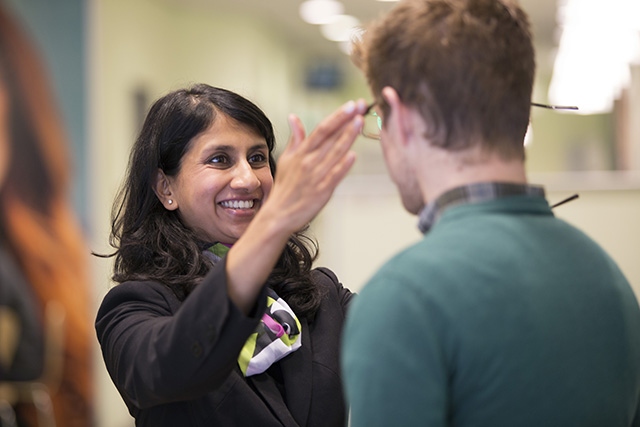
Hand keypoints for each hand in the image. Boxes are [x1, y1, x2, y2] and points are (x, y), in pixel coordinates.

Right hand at [261, 99, 366, 233]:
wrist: (279, 214)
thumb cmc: (284, 187)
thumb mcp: (286, 159)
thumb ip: (295, 139)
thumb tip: (293, 117)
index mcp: (301, 152)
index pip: (322, 129)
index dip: (337, 116)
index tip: (350, 104)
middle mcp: (309, 161)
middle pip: (330, 137)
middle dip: (347, 120)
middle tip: (361, 105)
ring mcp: (316, 176)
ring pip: (335, 153)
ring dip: (348, 136)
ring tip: (360, 121)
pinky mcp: (322, 191)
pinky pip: (334, 176)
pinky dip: (343, 165)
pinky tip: (353, 155)